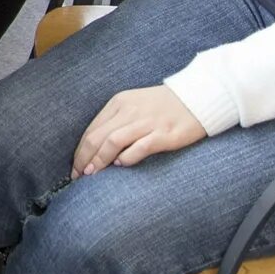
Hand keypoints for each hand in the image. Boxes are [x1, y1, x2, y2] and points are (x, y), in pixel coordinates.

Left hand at [72, 87, 207, 176]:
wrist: (198, 97)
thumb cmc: (163, 106)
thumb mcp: (134, 105)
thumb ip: (116, 122)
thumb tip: (96, 149)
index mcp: (119, 103)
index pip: (92, 130)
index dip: (80, 151)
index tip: (76, 168)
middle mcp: (130, 111)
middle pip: (98, 137)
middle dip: (84, 159)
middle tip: (79, 176)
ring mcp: (148, 122)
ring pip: (113, 142)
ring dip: (100, 160)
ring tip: (93, 175)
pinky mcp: (165, 134)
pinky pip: (140, 147)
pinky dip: (127, 157)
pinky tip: (121, 165)